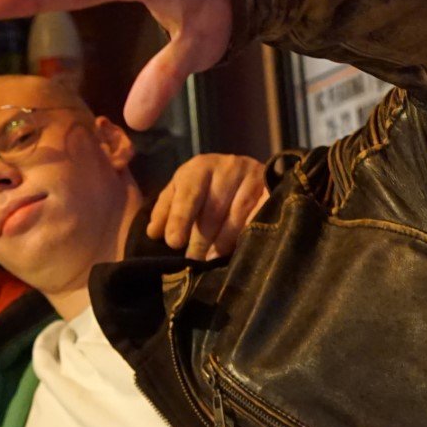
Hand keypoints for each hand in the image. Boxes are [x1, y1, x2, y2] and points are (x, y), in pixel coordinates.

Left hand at [147, 153, 268, 260]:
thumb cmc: (205, 186)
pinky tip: (237, 250)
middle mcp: (228, 166)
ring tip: (211, 259)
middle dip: (200, 240)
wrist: (246, 174)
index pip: (189, 193)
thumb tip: (153, 233)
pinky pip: (258, 218)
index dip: (180, 218)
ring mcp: (253, 177)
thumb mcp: (182, 192)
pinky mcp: (273, 189)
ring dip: (222, 243)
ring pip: (236, 218)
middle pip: (213, 210)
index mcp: (200, 167)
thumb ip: (166, 210)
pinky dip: (246, 236)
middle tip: (192, 261)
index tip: (174, 242)